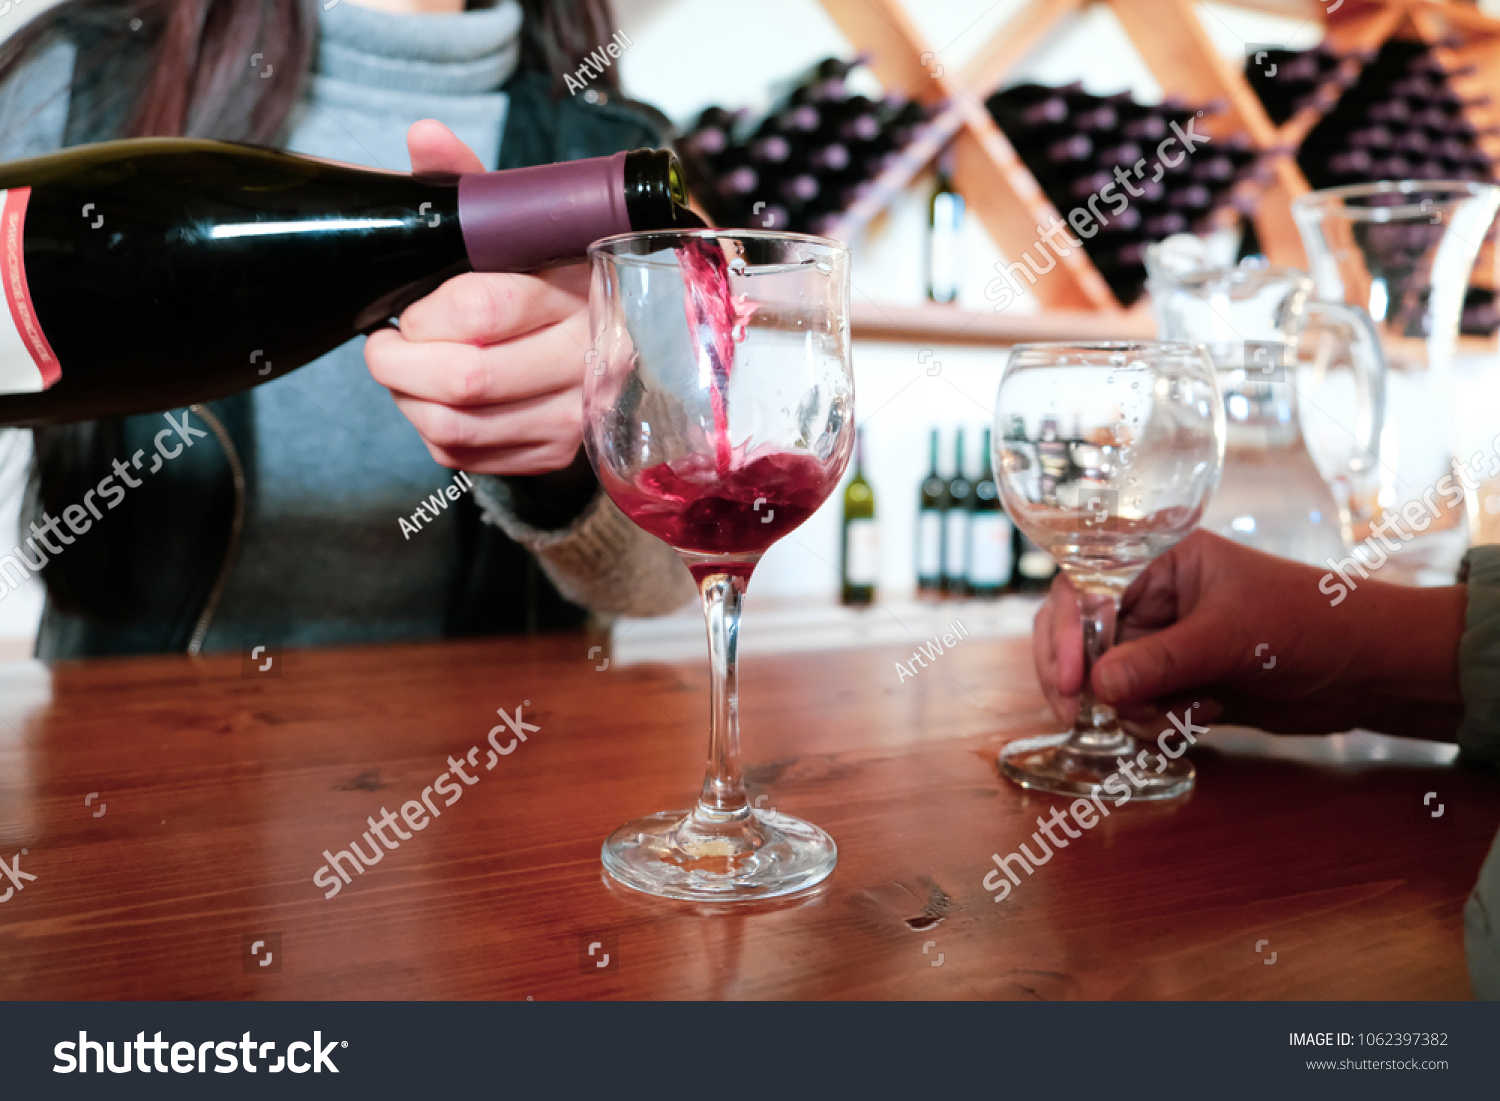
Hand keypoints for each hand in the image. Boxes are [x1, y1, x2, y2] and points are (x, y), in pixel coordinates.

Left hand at [364, 120, 591, 476]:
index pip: (484, 309)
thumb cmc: (552, 274)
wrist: (620, 338)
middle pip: (466, 379)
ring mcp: (574, 417)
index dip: (427, 312)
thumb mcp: (521, 224)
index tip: (413, 308)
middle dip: (399, 361)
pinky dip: (430, 429)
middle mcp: (588, 362)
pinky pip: (464, 456)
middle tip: (387, 342)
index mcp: (580, 292)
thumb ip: (470, 184)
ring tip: (408, 368)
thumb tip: (425, 136)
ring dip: (408, 399)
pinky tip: (437, 400)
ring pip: (455, 428)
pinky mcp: (553, 455)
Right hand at [1032, 530, 1466, 740]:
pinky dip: (1157, 722)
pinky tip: (1205, 716)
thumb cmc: (1309, 624)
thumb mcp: (1230, 637)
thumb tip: (1096, 687)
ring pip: (1107, 680)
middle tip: (1082, 713)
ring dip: (1134, 707)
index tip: (1071, 681)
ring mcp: (1164, 643)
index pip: (1081, 589)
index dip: (1064, 633)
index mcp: (1159, 561)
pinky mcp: (1178, 683)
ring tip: (1183, 713)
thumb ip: (1160, 662)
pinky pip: (1137, 706)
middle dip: (1083, 678)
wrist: (1369, 671)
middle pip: (1080, 637)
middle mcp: (1153, 599)